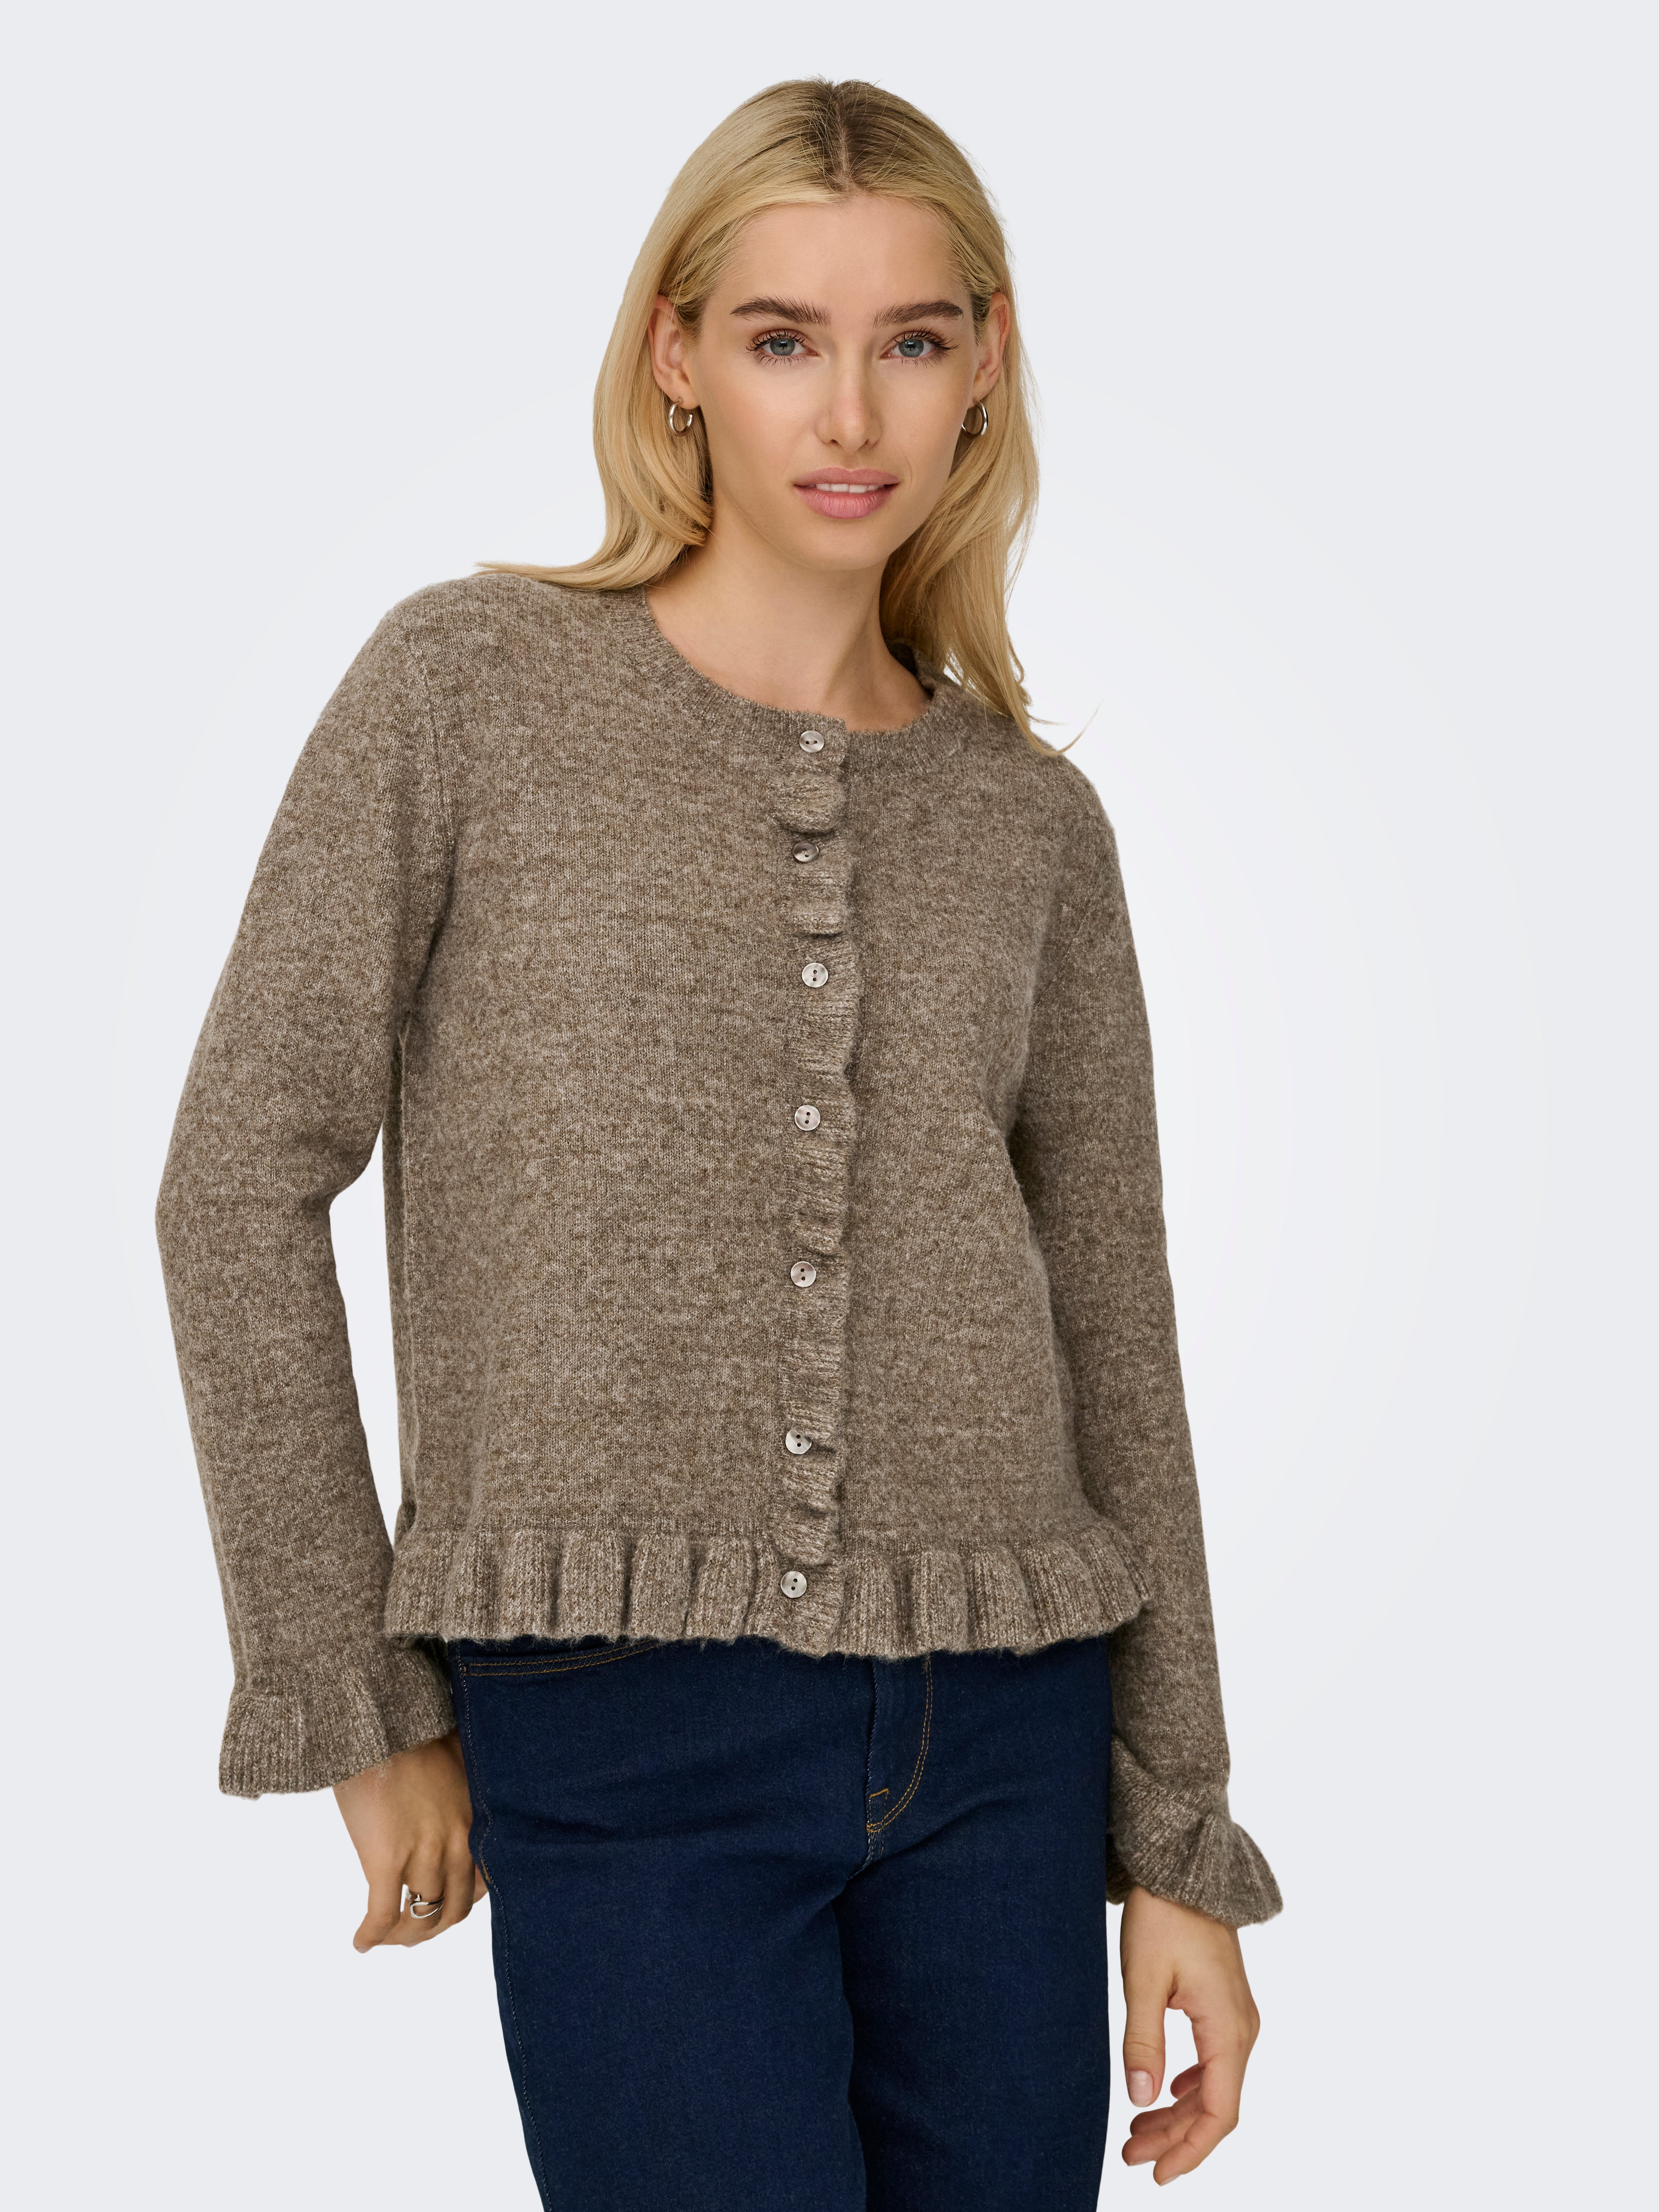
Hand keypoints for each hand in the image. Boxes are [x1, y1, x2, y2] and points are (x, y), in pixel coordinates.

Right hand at [332, 1729, 486, 1950]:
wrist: (380, 1722)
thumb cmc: (416, 1734)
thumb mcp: (460, 1763)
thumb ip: (465, 1794)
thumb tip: (457, 1809)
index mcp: (477, 1822)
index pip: (481, 1884)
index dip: (460, 1902)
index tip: (442, 1905)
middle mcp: (458, 1844)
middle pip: (453, 1910)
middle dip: (433, 1927)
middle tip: (413, 1931)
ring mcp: (424, 1854)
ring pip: (421, 1918)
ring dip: (404, 1935)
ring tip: (387, 1937)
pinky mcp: (387, 1860)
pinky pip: (382, 1914)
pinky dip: (372, 1936)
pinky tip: (361, 1943)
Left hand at [1119, 1884, 1259, 2182]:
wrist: (1185, 1866)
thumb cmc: (1164, 1915)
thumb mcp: (1143, 1979)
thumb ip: (1143, 2041)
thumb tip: (1141, 2098)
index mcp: (1228, 2028)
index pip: (1218, 2112)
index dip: (1189, 2151)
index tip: (1156, 2174)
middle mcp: (1242, 2028)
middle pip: (1215, 2105)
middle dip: (1175, 2137)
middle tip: (1130, 2153)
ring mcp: (1237, 2016)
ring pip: (1214, 2084)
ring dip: (1178, 2112)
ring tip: (1137, 2130)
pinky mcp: (1225, 2004)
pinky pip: (1214, 2061)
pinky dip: (1189, 2085)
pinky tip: (1165, 2092)